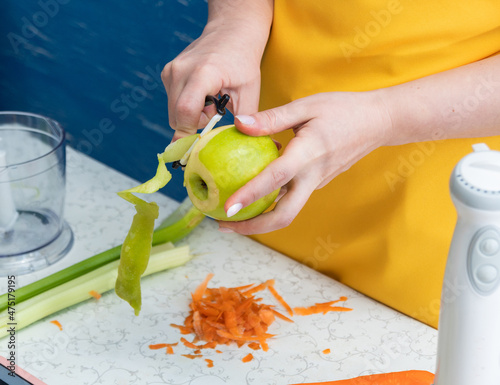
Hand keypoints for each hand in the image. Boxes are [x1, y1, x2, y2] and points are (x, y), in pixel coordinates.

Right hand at [161, 23, 267, 140]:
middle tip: (215, 116)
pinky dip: (187, 106)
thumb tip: (234, 148)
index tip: (196, 149)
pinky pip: (173, 102)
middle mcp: (181, 70)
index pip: (185, 112)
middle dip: (194, 126)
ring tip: (211, 102)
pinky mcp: (168, 72)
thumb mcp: (249, 93)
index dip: (188, 135)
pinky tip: (203, 95)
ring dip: (191, 116)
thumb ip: (242, 121)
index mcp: (203, 74)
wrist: (232, 31)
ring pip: (173, 112)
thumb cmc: (244, 62)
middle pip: (176, 117)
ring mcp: (171, 70)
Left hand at [218, 91, 392, 233]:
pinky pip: (292, 198)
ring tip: (232, 216)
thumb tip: (238, 124)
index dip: (250, 195)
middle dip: (253, 227)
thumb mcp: (305, 106)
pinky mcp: (317, 183)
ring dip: (260, 220)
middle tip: (224, 226)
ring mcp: (317, 183)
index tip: (227, 209)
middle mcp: (312, 176)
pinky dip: (271, 203)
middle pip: (284, 215)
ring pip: (287, 211)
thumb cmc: (342, 109)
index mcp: (308, 154)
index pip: (275, 179)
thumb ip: (271, 118)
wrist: (378, 122)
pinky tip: (254, 192)